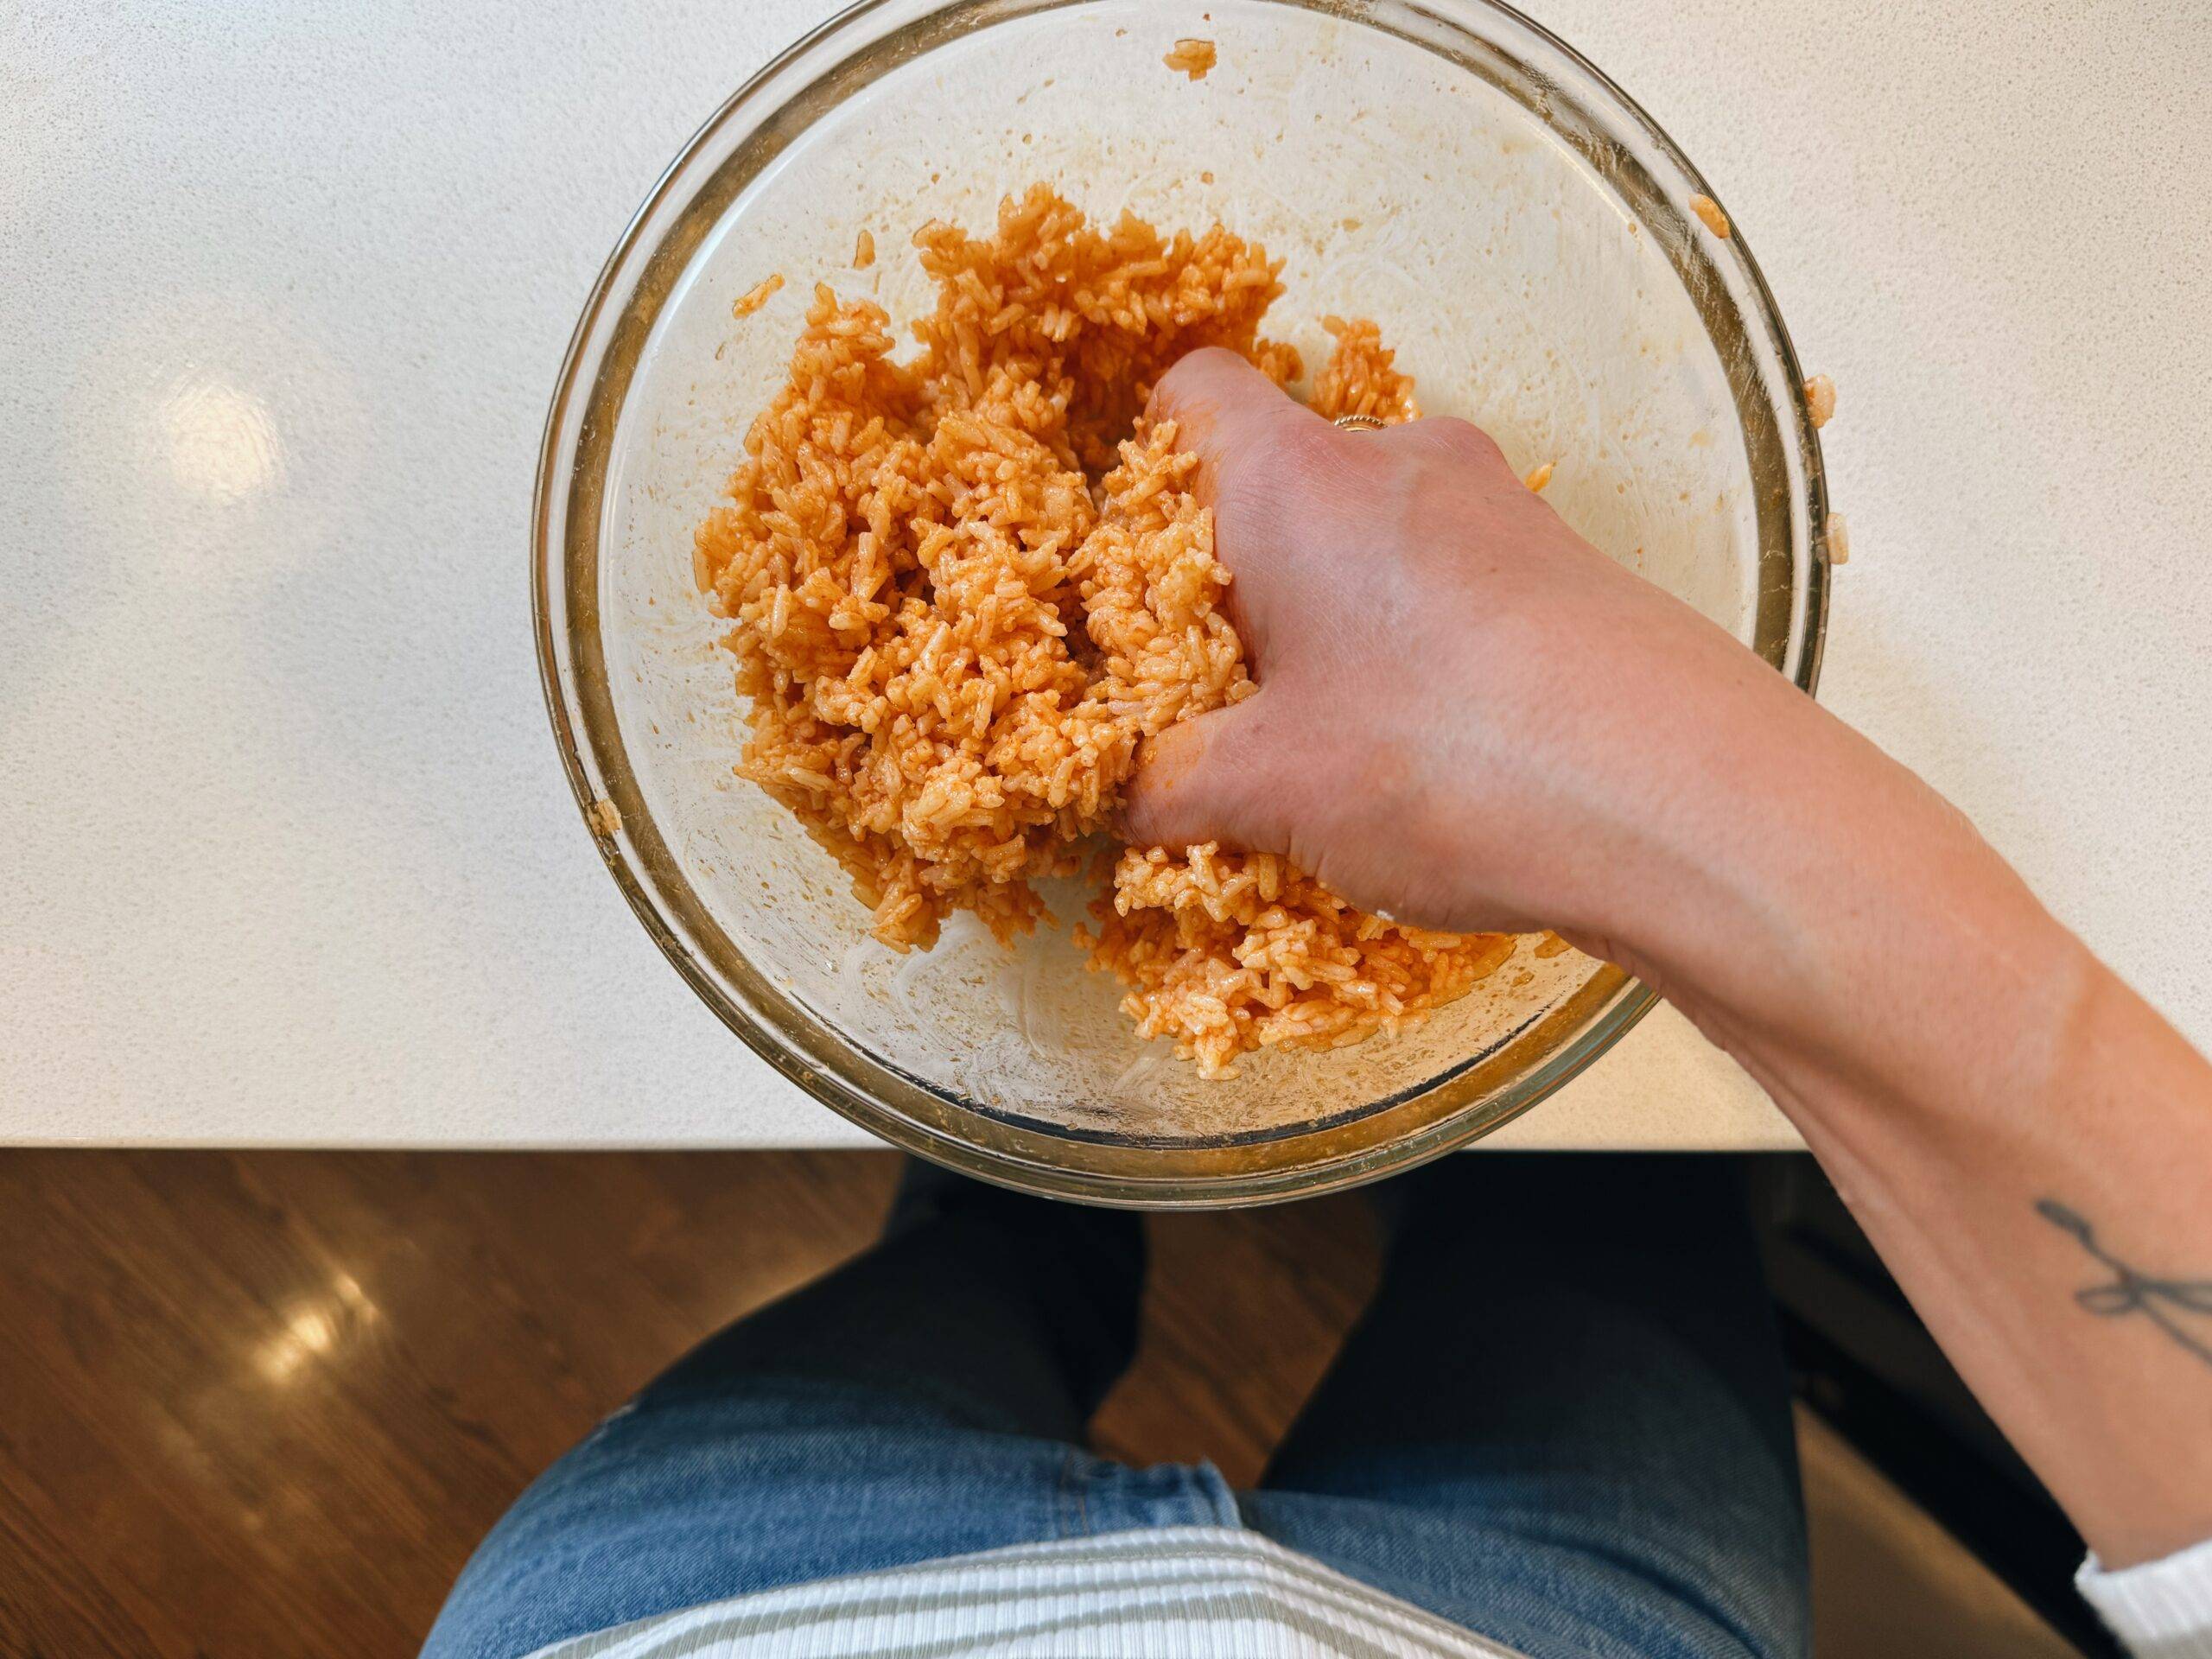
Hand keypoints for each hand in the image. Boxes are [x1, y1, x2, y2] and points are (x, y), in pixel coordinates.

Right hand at [1121, 346, 1825, 969]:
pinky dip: (1414, 640)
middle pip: (1279, 474)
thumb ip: (1162, 784)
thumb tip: (1117, 794)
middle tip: (1215, 687)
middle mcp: (1398, 460)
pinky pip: (1451, 579)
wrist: (1686, 800)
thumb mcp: (1266, 792)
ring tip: (1322, 735)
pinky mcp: (1566, 567)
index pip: (1188, 394)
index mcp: (1295, 477)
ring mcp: (1497, 505)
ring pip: (1369, 532)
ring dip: (1331, 614)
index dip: (1140, 470)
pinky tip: (1423, 749)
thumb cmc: (1449, 762)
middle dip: (1235, 574)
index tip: (1128, 577)